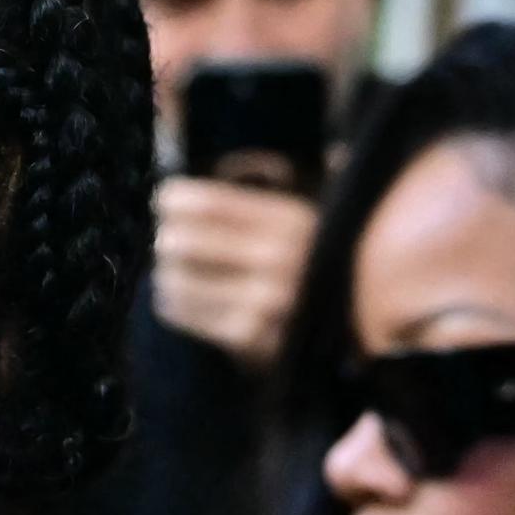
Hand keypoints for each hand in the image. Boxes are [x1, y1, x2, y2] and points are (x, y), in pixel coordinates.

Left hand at [151, 175, 318, 367]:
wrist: (350, 334)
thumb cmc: (315, 266)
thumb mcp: (304, 221)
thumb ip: (263, 195)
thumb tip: (205, 179)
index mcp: (292, 221)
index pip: (208, 204)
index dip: (173, 200)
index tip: (164, 202)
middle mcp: (278, 260)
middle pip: (182, 242)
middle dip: (166, 239)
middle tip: (166, 240)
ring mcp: (263, 301)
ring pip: (176, 280)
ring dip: (168, 274)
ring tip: (176, 272)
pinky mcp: (248, 336)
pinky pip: (183, 312)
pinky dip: (174, 303)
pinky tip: (181, 298)